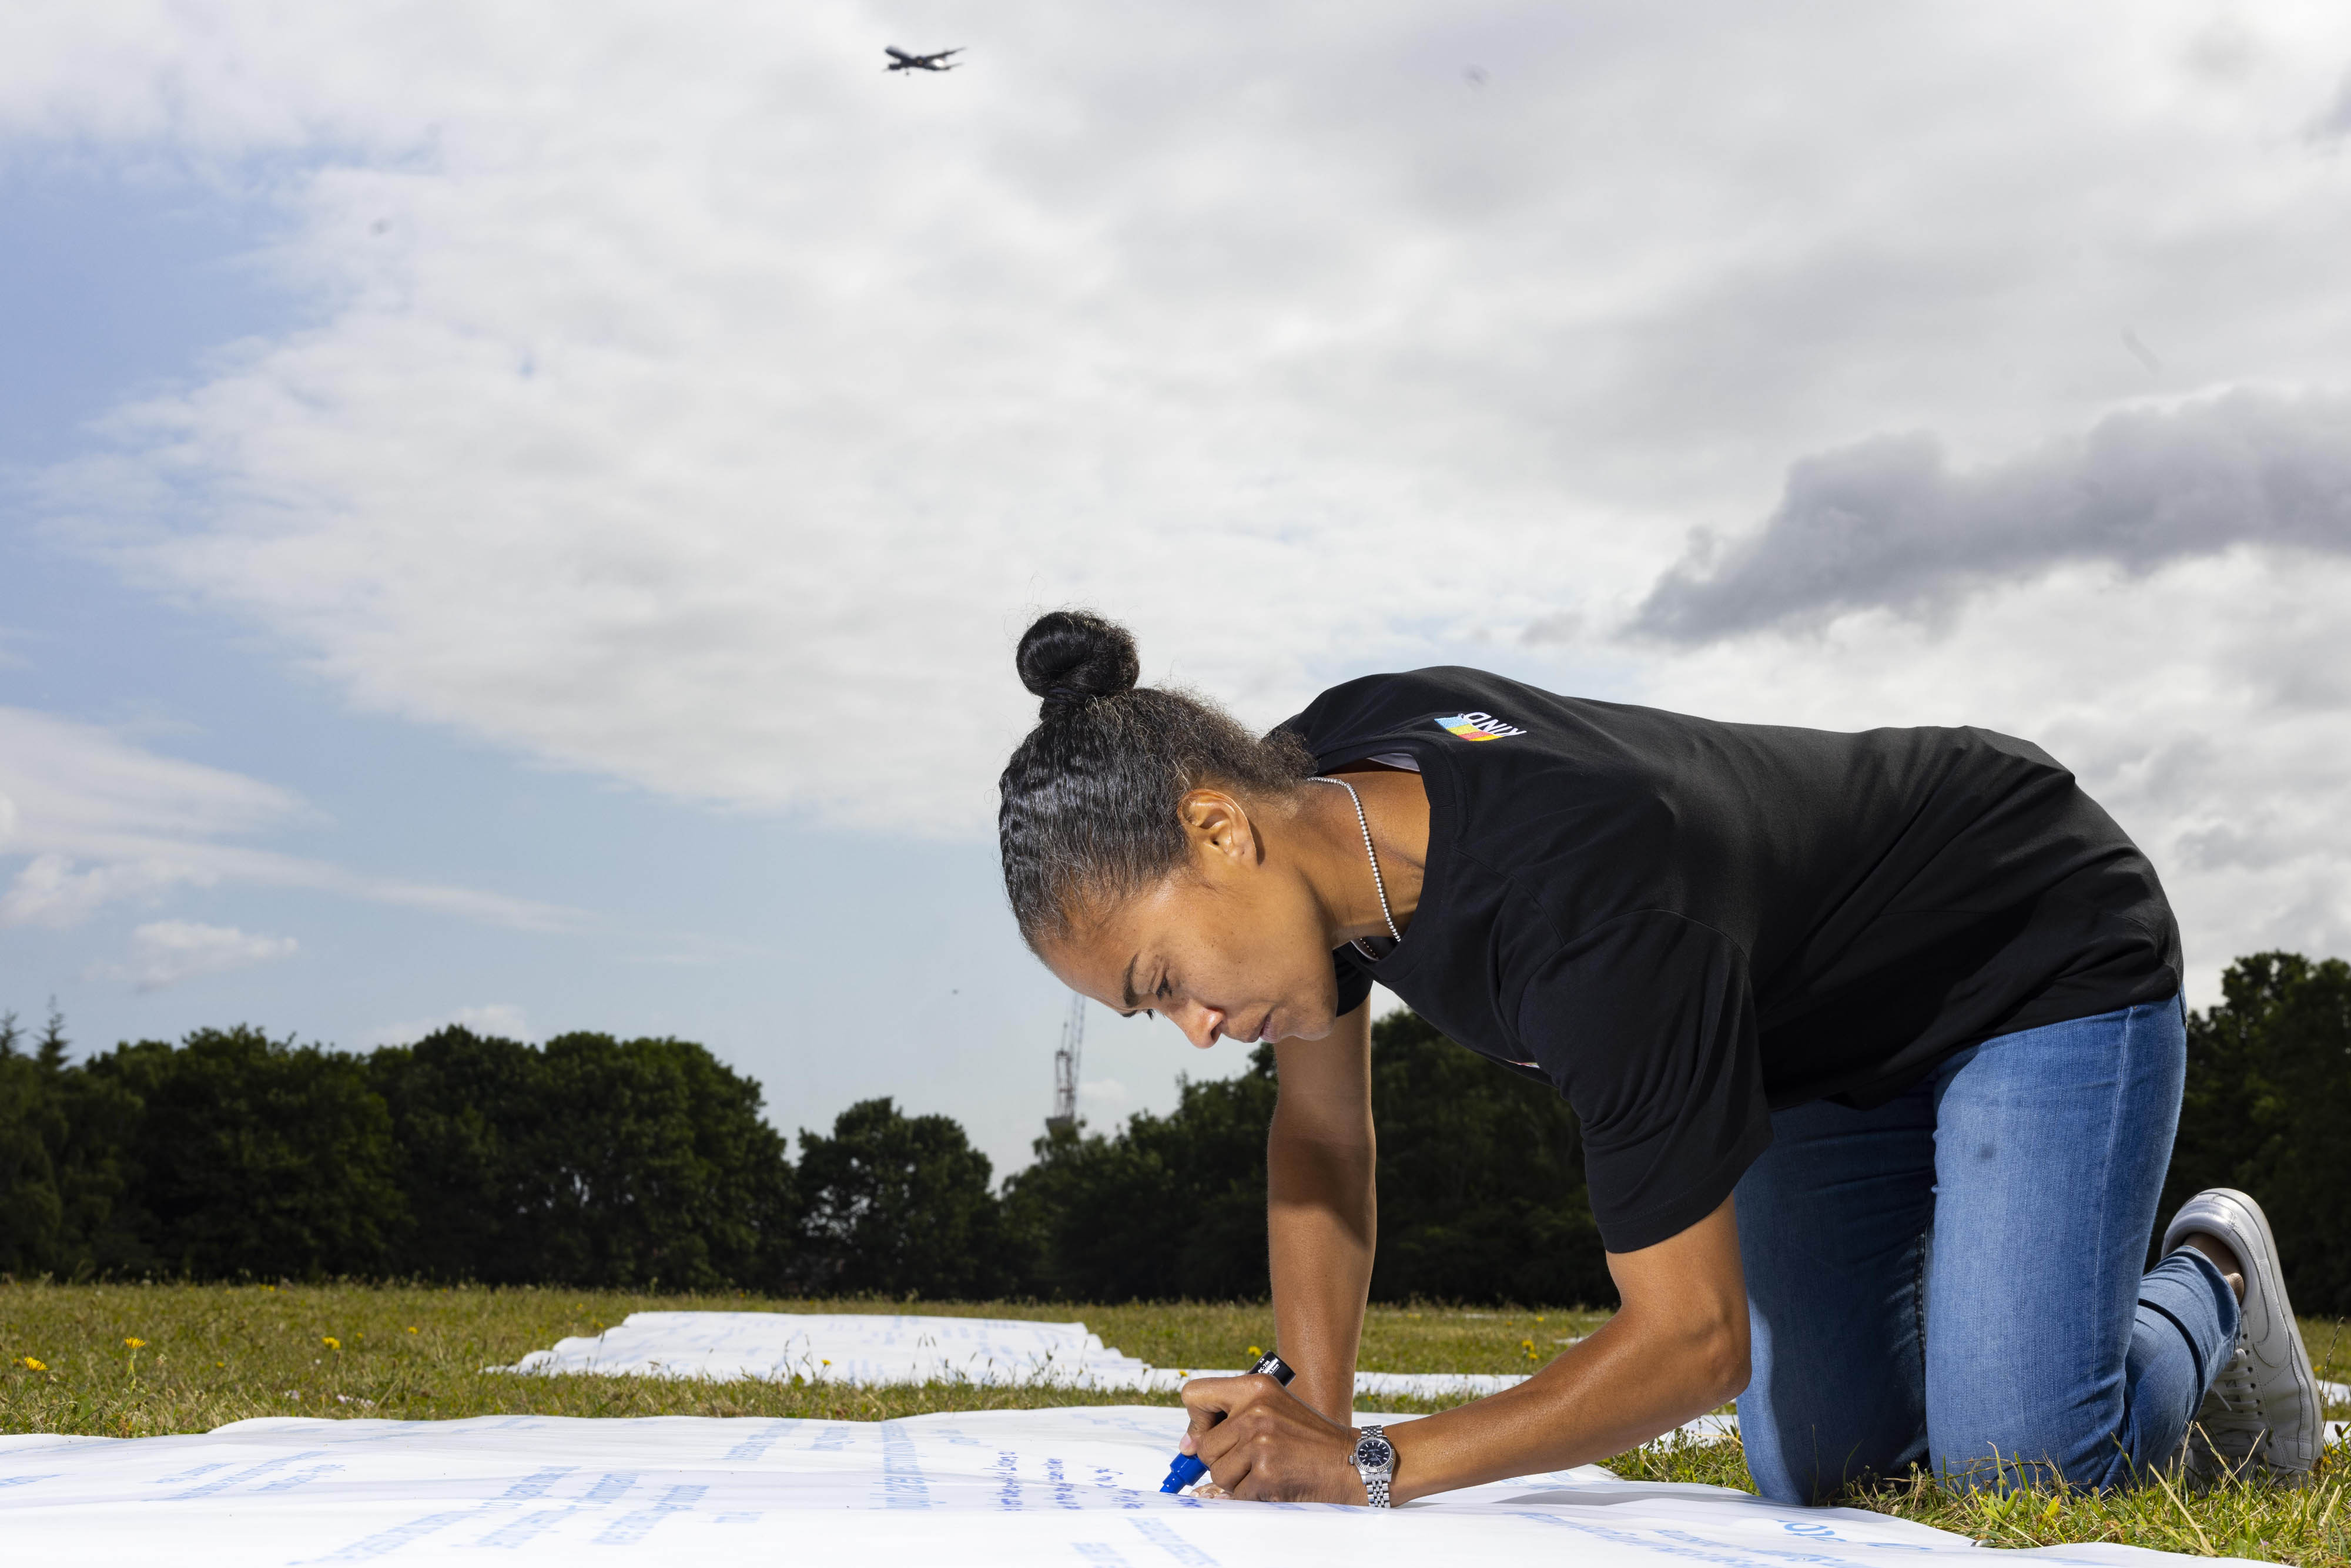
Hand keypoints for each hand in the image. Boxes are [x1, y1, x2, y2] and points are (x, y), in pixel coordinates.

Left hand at [1178, 1372, 1370, 1503]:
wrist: (1353, 1461)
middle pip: (1204, 1445)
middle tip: (1255, 1457)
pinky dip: (1252, 1495)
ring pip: (1217, 1472)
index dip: (1197, 1420)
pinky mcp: (1266, 1473)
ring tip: (1268, 1468)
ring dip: (1237, 1479)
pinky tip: (1276, 1482)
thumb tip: (1186, 1447)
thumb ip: (1229, 1418)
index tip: (1210, 1434)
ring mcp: (1261, 1442)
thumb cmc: (1308, 1437)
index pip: (1193, 1395)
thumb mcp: (1272, 1408)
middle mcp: (1255, 1410)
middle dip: (1223, 1459)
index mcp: (1255, 1386)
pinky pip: (1236, 1493)